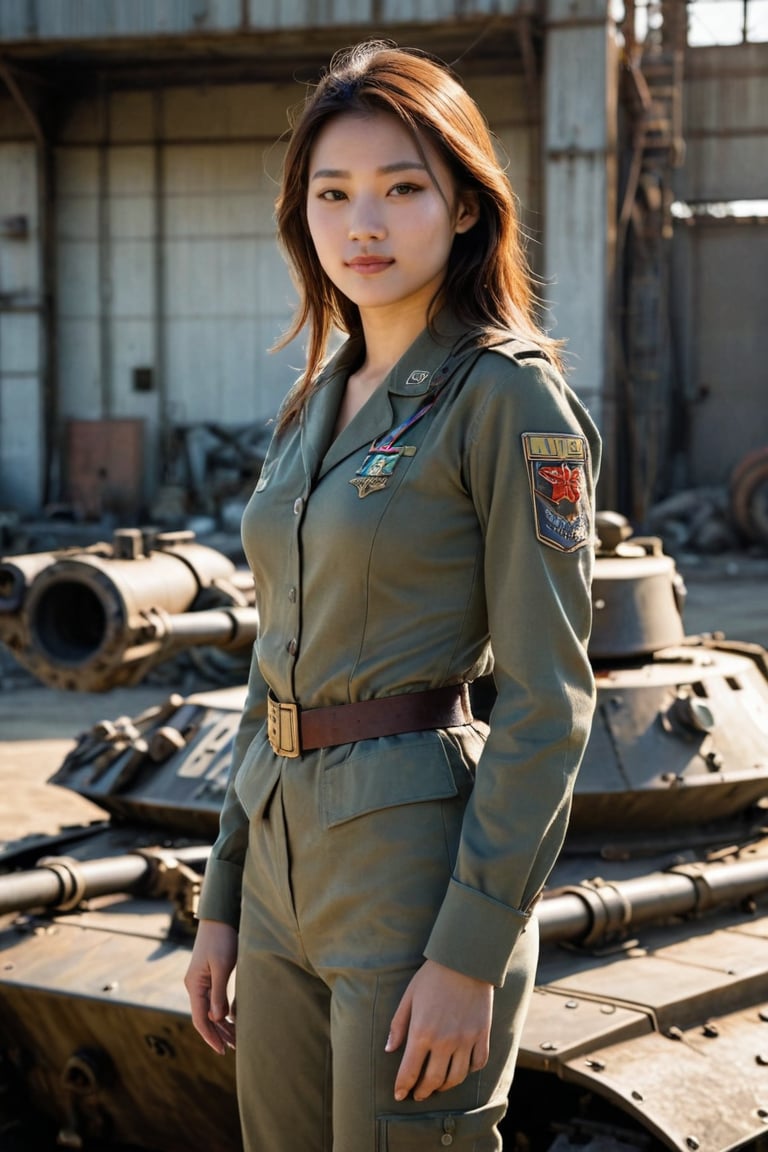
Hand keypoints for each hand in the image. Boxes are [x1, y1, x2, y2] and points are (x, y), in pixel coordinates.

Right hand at [184, 918, 238, 1054]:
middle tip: (235, 1048)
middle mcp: (194, 986)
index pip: (200, 1019)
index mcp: (194, 985)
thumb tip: (217, 1018)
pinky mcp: (209, 976)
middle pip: (205, 1017)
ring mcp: (201, 981)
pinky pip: (214, 1000)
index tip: (222, 1050)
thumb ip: (218, 992)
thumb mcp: (222, 965)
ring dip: (222, 1025)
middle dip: (219, 1034)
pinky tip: (233, 1019)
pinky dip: (223, 1012)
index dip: (211, 1036)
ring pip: (209, 1010)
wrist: (220, 917)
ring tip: (236, 1039)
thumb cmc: (222, 939)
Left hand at [385, 959, 492, 1101]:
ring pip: (456, 1077)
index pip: (409, 1071)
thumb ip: (398, 1025)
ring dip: (445, 1086)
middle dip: (423, 1091)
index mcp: (422, 1032)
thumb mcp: (409, 997)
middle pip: (433, 1080)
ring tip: (438, 1085)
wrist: (465, 961)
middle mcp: (444, 1041)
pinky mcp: (482, 1035)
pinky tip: (461, 1069)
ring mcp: (466, 1039)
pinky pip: (478, 1063)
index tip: (399, 1095)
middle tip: (418, 1095)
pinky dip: (469, 1071)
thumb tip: (388, 1049)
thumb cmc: (432, 977)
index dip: (403, 1087)